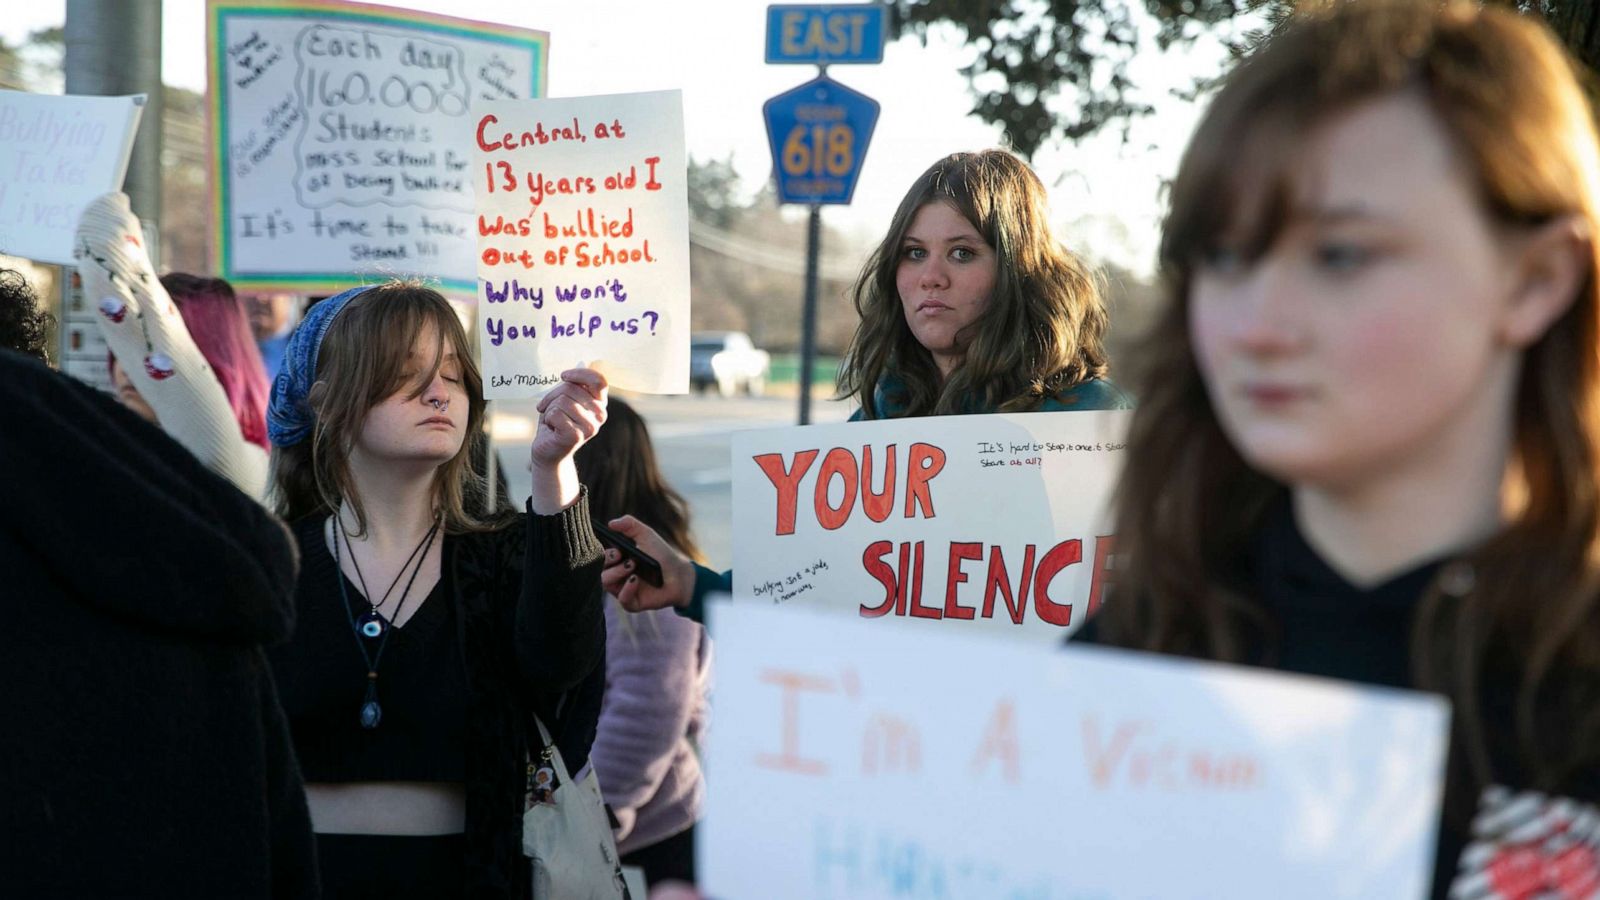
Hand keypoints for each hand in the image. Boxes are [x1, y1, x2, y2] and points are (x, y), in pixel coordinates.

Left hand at [527, 368, 606, 513]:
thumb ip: (572, 386)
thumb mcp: (564, 399)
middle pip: (572, 388)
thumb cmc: (555, 422)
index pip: (598, 381)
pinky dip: (547, 419)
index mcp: (600, 404)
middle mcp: (600, 415)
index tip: (563, 376)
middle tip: (547, 407)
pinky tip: (551, 429)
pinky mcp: (577, 436)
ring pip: (562, 401)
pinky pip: (556, 414)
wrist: (548, 451)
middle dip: (552, 395)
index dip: (580, 374)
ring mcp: (591, 427)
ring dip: (549, 409)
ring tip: (551, 421)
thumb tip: (577, 368)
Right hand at [602, 515, 694, 611]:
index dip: (604, 555)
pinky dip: (627, 588)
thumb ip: (630, 525)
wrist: (679, 574)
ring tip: (633, 565)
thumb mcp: (646, 535)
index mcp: (617, 562)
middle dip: (609, 563)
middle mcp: (617, 576)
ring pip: (607, 584)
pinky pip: (622, 599)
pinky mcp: (632, 603)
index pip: (600, 559)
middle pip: (600, 571)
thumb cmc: (661, 555)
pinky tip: (635, 579)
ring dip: (617, 573)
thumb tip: (611, 523)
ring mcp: (623, 590)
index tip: (616, 550)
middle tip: (622, 555)